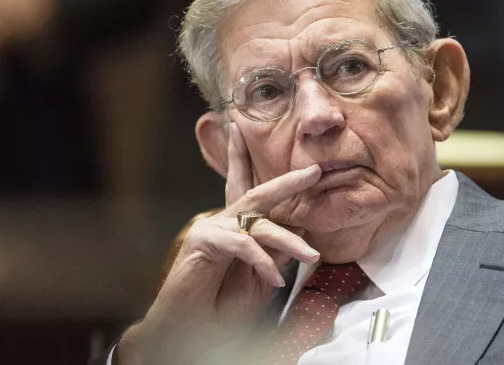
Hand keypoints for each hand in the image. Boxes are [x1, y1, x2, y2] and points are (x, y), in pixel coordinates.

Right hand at [118, 123, 321, 364]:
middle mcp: (226, 223)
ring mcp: (213, 228)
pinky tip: (274, 279)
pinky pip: (243, 244)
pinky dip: (262, 260)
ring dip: (288, 239)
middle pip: (259, 193)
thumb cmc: (222, 308)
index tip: (309, 169)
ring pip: (259, 222)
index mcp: (239, 230)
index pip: (259, 197)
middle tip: (314, 171)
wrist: (189, 333)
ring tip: (310, 256)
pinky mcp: (203, 239)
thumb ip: (277, 254)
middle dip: (288, 181)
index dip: (282, 182)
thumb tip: (301, 229)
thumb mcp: (261, 281)